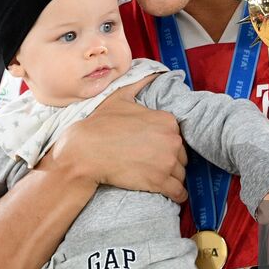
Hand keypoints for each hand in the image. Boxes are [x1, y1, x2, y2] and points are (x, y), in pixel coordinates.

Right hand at [48, 84, 186, 201]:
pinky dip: (178, 194)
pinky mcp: (160, 182)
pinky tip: (174, 195)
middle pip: (181, 155)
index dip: (168, 143)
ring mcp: (167, 162)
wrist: (86, 151)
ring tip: (161, 179)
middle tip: (156, 164)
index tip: (157, 149)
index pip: (178, 136)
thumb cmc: (101, 124)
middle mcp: (172, 140)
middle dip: (172, 160)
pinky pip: (179, 191)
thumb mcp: (121, 97)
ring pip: (181, 174)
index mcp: (167, 120)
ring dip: (174, 177)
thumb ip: (140, 83)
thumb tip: (153, 74)